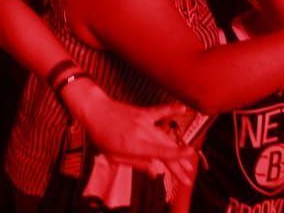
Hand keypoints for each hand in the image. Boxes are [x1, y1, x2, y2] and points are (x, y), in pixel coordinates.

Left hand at [69, 85, 196, 187]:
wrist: (94, 110)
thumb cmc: (101, 135)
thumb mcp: (114, 156)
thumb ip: (136, 163)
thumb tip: (154, 172)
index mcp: (135, 144)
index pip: (161, 152)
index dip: (177, 156)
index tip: (189, 159)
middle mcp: (142, 132)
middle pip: (166, 148)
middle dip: (179, 162)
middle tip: (188, 174)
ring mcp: (144, 121)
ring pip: (165, 135)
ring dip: (177, 147)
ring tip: (189, 158)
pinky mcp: (143, 112)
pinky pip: (160, 111)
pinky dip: (172, 109)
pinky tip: (183, 109)